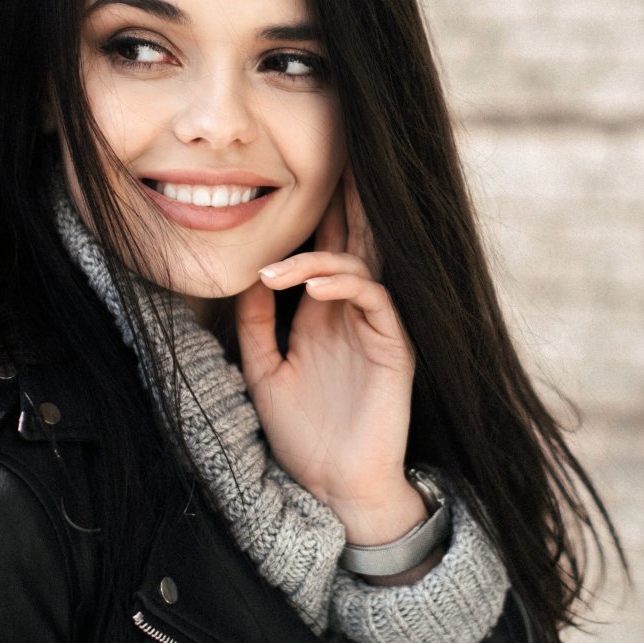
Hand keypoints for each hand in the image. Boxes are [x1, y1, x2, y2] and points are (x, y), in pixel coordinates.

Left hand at [234, 164, 424, 545]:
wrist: (335, 490)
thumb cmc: (303, 438)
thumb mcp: (262, 374)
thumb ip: (255, 326)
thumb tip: (247, 277)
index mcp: (320, 316)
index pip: (320, 251)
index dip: (313, 214)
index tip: (291, 172)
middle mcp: (350, 315)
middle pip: (352, 242)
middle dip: (344, 200)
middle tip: (336, 152)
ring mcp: (376, 329)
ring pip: (360, 265)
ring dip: (320, 256)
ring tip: (279, 268)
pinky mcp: (395, 348)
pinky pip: (376, 299)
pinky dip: (346, 284)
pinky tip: (317, 284)